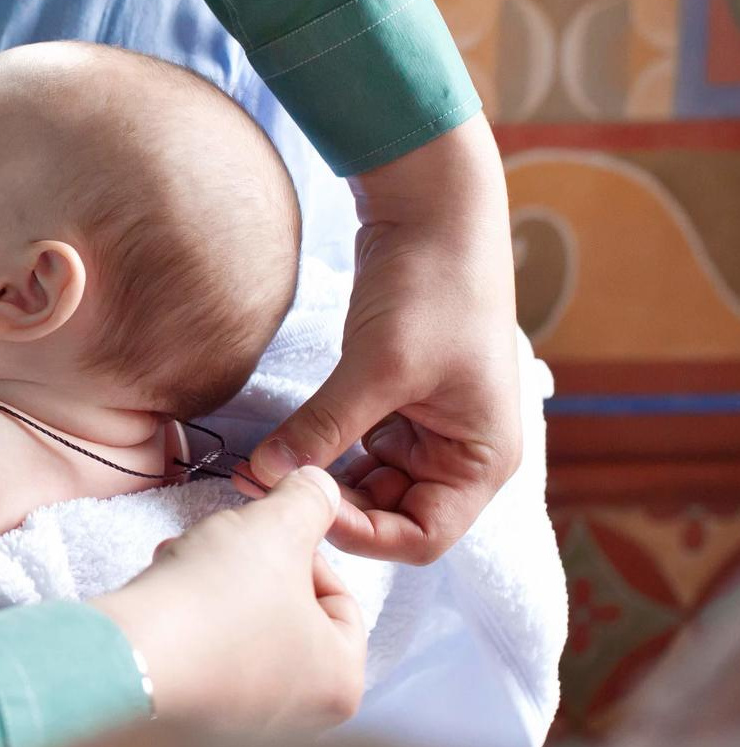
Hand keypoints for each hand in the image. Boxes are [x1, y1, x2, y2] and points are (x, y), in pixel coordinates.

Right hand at [94, 466, 364, 729]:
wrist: (129, 655)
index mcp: (342, 681)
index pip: (340, 597)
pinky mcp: (196, 720)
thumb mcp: (276, 527)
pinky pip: (207, 655)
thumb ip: (310, 499)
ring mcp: (246, 725)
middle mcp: (304, 716)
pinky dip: (190, 619)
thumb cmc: (218, 598)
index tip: (265, 536)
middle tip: (222, 544)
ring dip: (214, 584)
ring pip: (243, 627)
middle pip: (289, 612)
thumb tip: (322, 486)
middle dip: (250, 566)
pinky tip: (164, 593)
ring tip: (183, 561)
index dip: (302, 551)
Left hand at [249, 120, 521, 564]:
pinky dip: (321, 445)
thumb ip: (324, 428)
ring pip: (365, 480)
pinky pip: (354, 443)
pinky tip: (282, 439)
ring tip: (264, 466)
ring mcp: (425, 426)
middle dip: (332, 506)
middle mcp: (459, 453)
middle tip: (265, 488)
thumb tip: (263, 476)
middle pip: (390, 514)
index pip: (420, 537)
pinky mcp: (392, 397)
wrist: (433, 209)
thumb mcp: (378, 366)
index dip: (361, 533)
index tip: (302, 508)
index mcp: (482, 461)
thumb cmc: (433, 287)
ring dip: (321, 476)